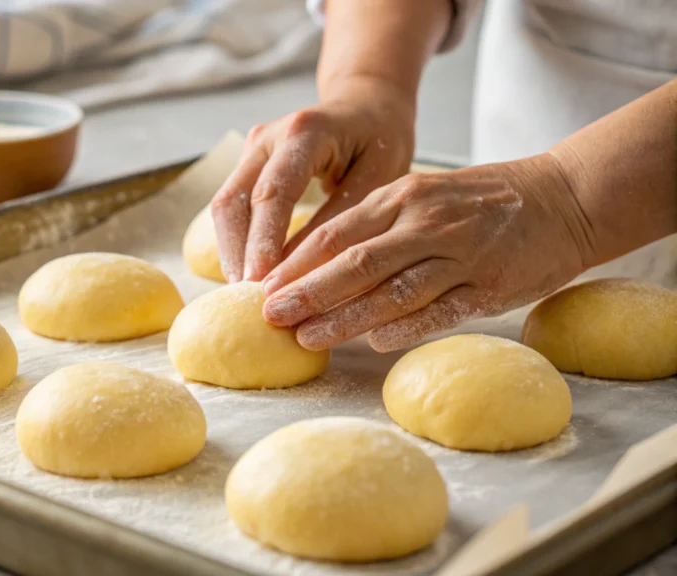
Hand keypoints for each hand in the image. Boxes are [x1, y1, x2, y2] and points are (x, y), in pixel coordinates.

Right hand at [209, 77, 415, 282]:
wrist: (365, 104)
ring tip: (246, 293)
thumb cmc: (380, 139)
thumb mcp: (377, 178)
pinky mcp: (247, 165)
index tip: (260, 283)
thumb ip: (338, 222)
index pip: (273, 193)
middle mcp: (267, 138)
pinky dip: (238, 242)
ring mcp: (251, 150)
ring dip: (232, 251)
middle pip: (235, 202)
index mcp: (303, 132)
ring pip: (225, 207)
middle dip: (239, 254)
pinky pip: (233, 207)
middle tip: (249, 298)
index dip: (262, 241)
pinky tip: (249, 273)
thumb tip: (301, 274)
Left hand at [259, 155, 590, 351]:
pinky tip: (375, 342)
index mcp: (401, 198)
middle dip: (308, 291)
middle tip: (269, 316)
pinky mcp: (492, 284)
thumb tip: (311, 263)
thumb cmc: (477, 203)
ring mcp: (460, 254)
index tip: (261, 288)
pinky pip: (443, 308)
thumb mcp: (420, 197)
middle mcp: (425, 223)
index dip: (296, 263)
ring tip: (307, 337)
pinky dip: (408, 325)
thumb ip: (372, 226)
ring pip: (393, 289)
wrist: (563, 198)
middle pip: (356, 262)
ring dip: (346, 316)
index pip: (336, 233)